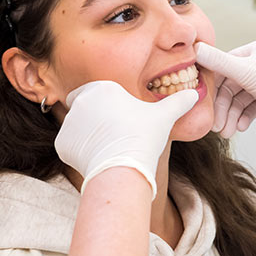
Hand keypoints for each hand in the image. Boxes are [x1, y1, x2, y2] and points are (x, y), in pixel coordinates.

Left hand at [55, 81, 197, 197]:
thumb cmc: (143, 137)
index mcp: (102, 87)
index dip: (109, 104)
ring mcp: (69, 122)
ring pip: (78, 126)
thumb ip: (178, 102)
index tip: (120, 117)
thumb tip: (194, 94)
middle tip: (115, 133)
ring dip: (88, 134)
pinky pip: (70, 145)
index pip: (101, 92)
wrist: (122, 167)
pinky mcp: (62, 143)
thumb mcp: (164, 116)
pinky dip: (80, 151)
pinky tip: (97, 158)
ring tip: (108, 147)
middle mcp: (81, 101)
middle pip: (87, 107)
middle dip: (96, 118)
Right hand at [195, 40, 255, 140]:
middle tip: (216, 126)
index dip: (211, 85)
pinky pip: (248, 108)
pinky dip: (242, 118)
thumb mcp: (247, 72)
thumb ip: (219, 62)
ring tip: (227, 132)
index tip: (201, 102)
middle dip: (222, 108)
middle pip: (229, 87)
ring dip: (230, 116)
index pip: (222, 66)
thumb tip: (195, 48)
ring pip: (237, 100)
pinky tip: (240, 128)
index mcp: (253, 51)